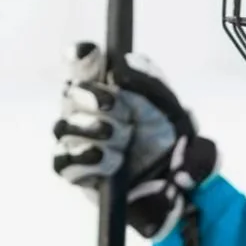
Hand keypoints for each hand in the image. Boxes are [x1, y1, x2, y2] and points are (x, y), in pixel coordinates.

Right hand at [51, 43, 217, 241]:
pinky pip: (62, 163)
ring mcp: (80, 143)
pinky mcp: (78, 174)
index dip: (81, 57)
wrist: (182, 191)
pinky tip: (104, 158)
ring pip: (63, 127)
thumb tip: (123, 64)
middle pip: (70, 93)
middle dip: (93, 98)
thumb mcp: (176, 113)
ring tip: (121, 141)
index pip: (83, 64)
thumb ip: (152, 85)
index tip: (91, 54)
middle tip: (118, 109)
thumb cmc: (179, 148)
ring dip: (92, 130)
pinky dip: (81, 158)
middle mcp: (90, 114)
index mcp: (111, 91)